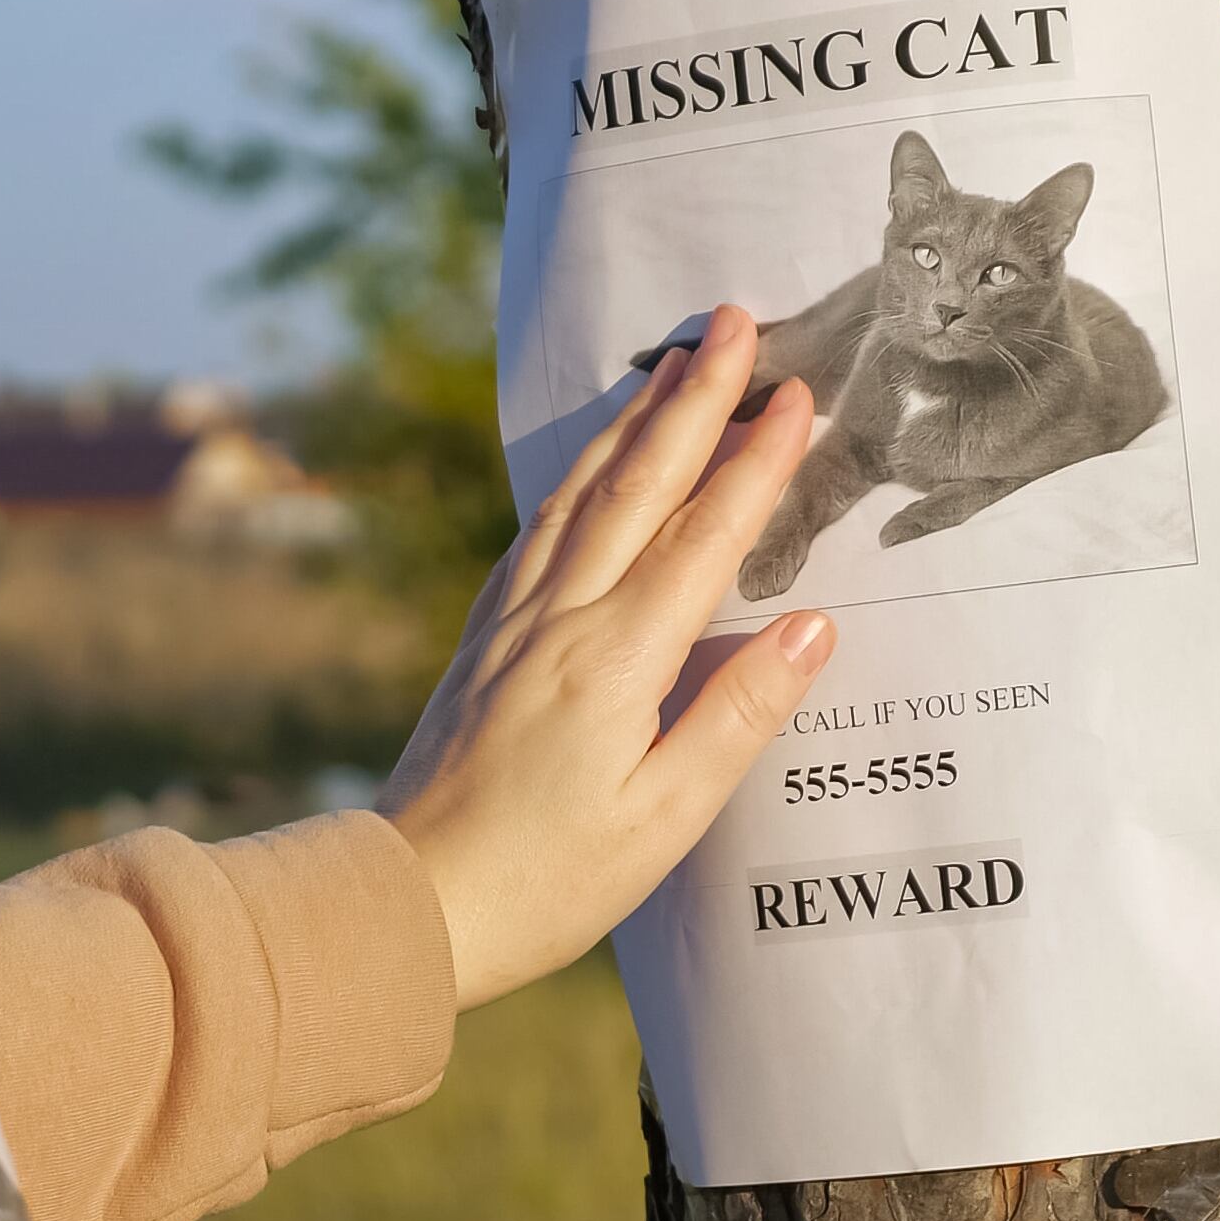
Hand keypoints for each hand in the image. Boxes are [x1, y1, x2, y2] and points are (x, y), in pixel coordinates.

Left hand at [381, 306, 836, 1009]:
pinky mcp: (486, 638)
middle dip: (695, 399)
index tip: (799, 392)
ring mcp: (515, 621)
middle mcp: (561, 618)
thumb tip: (812, 626)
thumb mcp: (666, 818)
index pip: (705, 537)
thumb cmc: (546, 878)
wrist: (407, 900)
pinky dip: (581, 474)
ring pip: (585, 493)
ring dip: (637, 421)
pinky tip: (596, 461)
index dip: (756, 462)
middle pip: (640, 484)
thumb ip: (739, 716)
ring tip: (677, 361)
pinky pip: (543, 528)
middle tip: (736, 321)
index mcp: (616, 660)